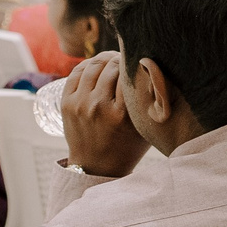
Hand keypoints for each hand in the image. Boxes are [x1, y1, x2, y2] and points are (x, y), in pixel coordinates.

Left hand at [59, 54, 146, 179]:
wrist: (96, 168)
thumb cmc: (127, 147)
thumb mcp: (145, 128)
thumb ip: (153, 103)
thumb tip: (159, 69)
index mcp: (121, 114)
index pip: (129, 72)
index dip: (137, 62)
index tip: (143, 60)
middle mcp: (98, 107)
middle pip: (112, 65)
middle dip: (122, 58)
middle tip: (128, 58)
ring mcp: (80, 104)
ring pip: (94, 65)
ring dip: (105, 58)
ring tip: (114, 60)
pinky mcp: (66, 104)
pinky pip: (77, 72)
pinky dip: (88, 64)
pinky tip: (97, 65)